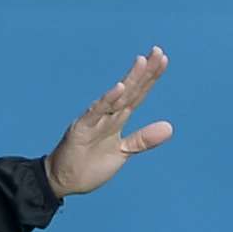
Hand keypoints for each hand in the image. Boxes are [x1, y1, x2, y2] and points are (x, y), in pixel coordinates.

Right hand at [45, 46, 172, 198]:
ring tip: (142, 62)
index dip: (150, 78)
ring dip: (129, 80)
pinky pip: (96, 113)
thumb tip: (169, 127)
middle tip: (158, 51)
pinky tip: (119, 88)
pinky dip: (107, 101)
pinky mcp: (81, 130)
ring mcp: (93, 122)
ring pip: (116, 98)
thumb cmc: (89, 165)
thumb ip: (142, 139)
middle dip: (145, 72)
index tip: (163, 59)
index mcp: (116, 120)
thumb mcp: (122, 153)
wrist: (63, 180)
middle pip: (130, 91)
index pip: (137, 94)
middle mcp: (106, 116)